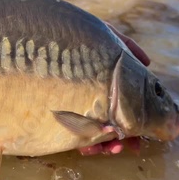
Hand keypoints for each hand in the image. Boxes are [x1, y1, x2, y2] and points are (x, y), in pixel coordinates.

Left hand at [0, 0, 150, 154]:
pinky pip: (68, 129)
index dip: (131, 123)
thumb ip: (125, 45)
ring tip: (104, 148)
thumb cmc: (69, 31)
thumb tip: (147, 62)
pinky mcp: (52, 108)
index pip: (120, 106)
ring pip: (88, 129)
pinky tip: (84, 145)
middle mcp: (86, 93)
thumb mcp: (102, 34)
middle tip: (118, 147)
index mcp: (100, 82)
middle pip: (106, 121)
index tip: (139, 137)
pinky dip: (78, 139)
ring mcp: (69, 102)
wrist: (30, 31)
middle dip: (115, 138)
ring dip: (99, 142)